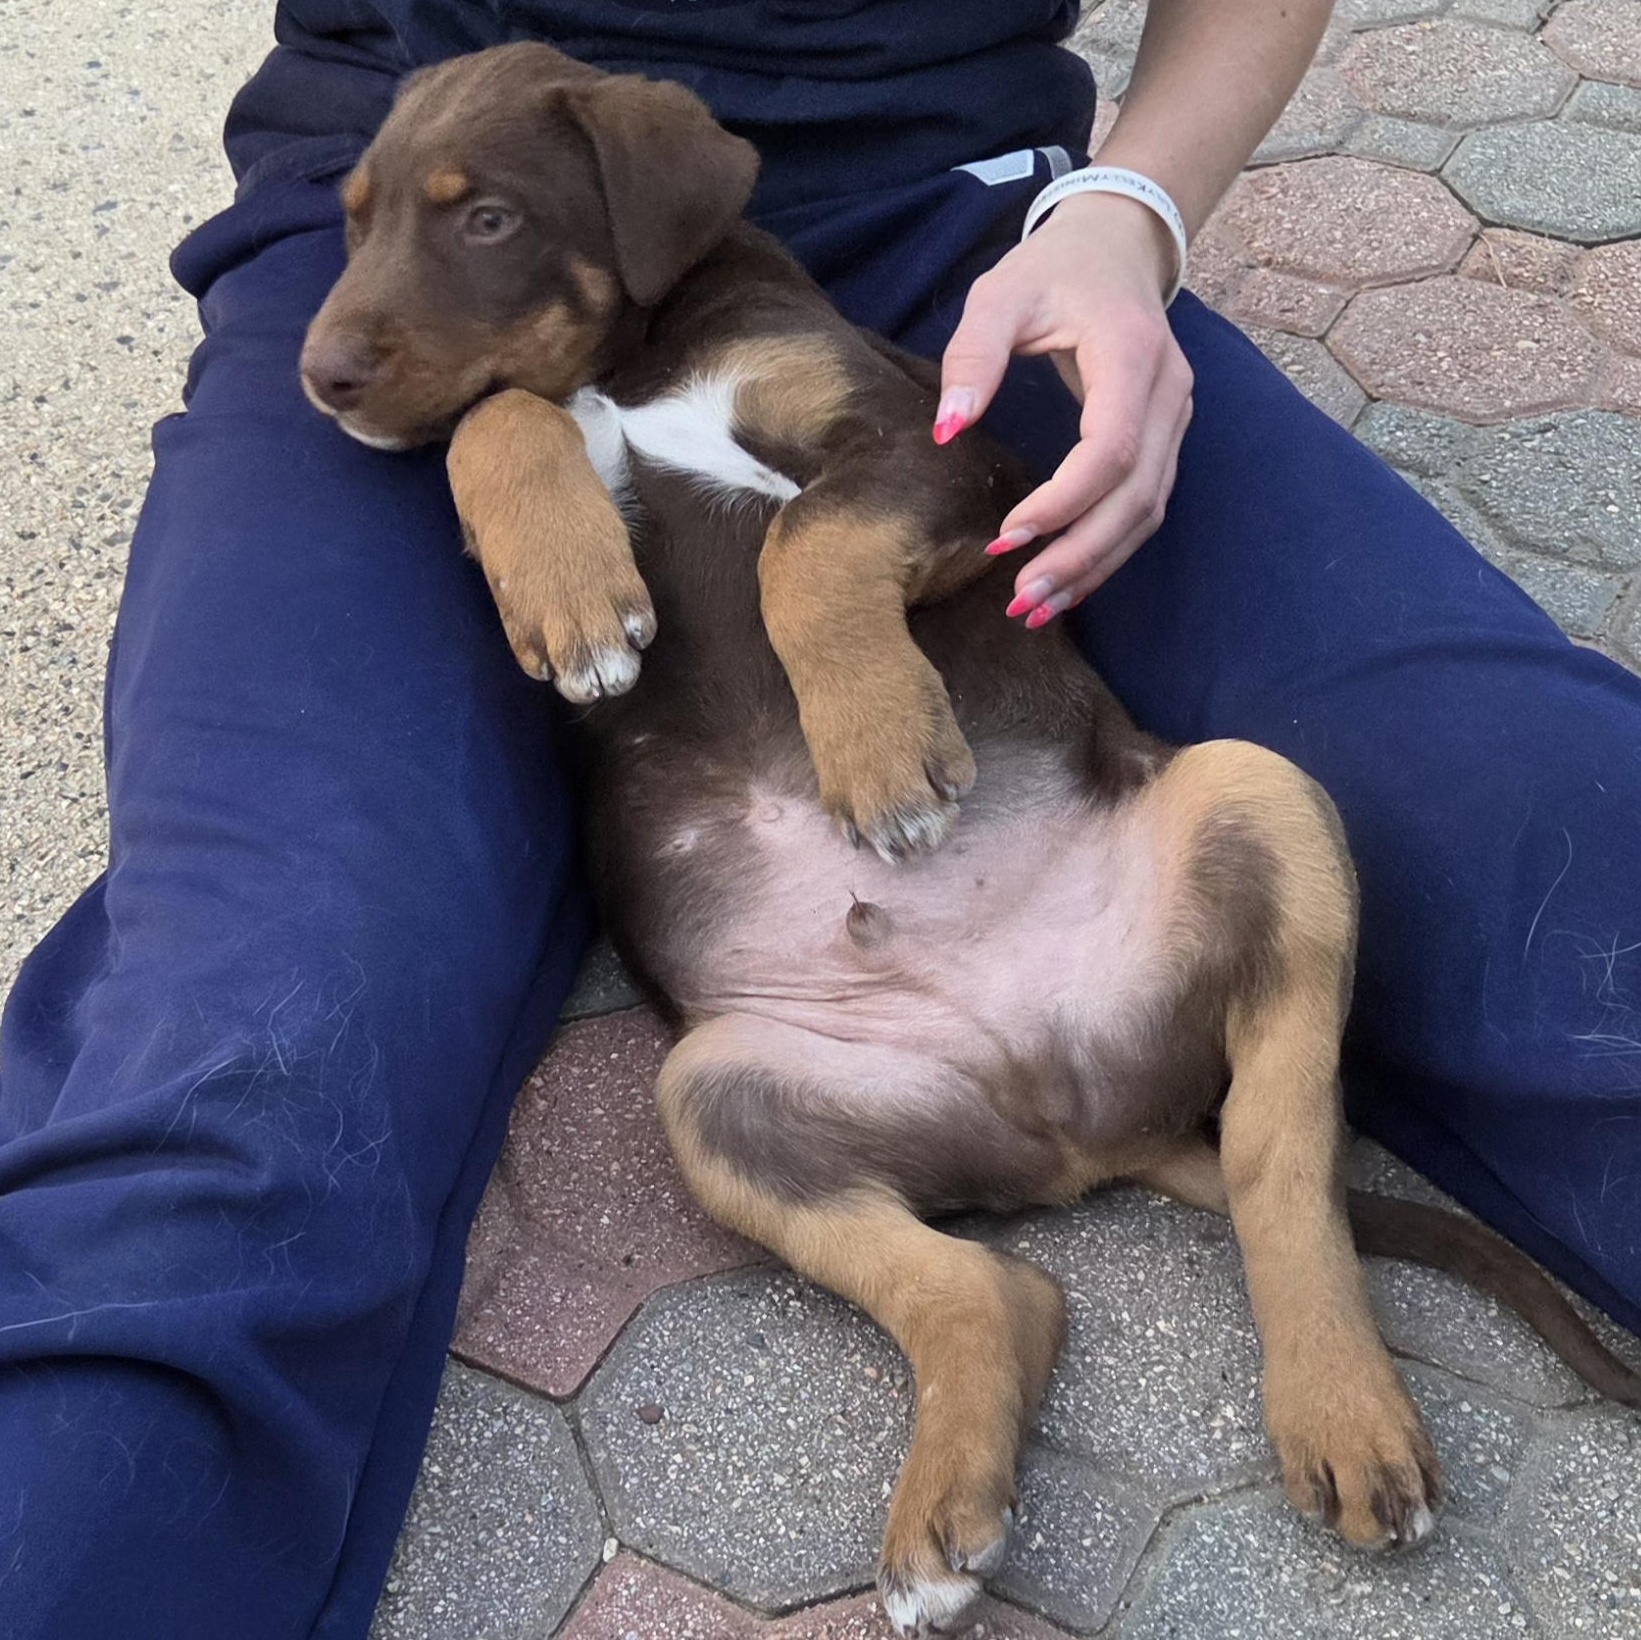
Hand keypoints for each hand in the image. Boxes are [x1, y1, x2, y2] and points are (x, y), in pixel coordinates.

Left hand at [936, 190, 1193, 626]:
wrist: (1117, 245)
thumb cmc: (1052, 268)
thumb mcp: (999, 293)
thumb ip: (972, 355)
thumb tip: (946, 430)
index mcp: (1132, 353)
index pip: (1111, 447)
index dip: (1064, 500)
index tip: (1008, 534)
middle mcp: (1169, 394)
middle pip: (1136, 496)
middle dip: (1079, 555)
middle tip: (1021, 598)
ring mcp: (1176, 420)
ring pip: (1147, 513)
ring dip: (1094, 566)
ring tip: (1037, 606)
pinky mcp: (1166, 440)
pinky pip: (1144, 508)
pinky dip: (1106, 551)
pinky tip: (1064, 583)